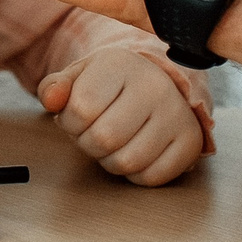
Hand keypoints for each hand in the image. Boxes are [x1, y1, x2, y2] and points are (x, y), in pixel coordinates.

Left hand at [37, 46, 213, 185]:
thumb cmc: (114, 83)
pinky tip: (135, 152)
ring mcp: (177, 114)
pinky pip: (152, 177)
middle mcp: (155, 86)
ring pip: (127, 162)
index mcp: (122, 64)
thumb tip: (50, 99)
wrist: (161, 82)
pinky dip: (135, 174)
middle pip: (104, 138)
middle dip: (88, 144)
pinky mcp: (191, 141)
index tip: (77, 117)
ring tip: (113, 143)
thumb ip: (56, 88)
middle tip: (93, 133)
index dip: (69, 122)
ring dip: (110, 161)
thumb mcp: (81, 76)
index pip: (80, 109)